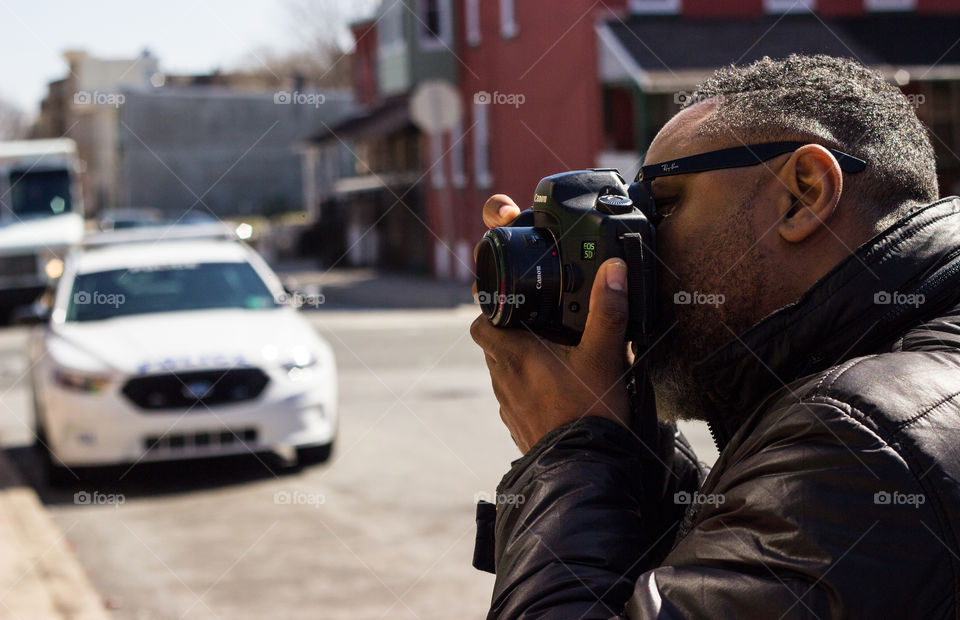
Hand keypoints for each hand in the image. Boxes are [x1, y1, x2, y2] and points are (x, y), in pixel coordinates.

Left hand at [471, 195, 631, 452]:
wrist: (585, 470)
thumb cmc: (590, 412)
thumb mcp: (605, 354)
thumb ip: (607, 310)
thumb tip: (613, 269)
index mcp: (514, 354)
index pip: (481, 322)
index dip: (491, 308)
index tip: (511, 301)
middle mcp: (503, 379)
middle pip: (493, 345)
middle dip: (511, 332)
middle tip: (542, 324)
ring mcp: (509, 405)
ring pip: (503, 372)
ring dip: (520, 360)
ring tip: (554, 355)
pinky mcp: (519, 425)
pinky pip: (516, 397)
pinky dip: (529, 387)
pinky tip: (558, 389)